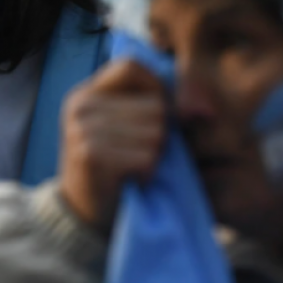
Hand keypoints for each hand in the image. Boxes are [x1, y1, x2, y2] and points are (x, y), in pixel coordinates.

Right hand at [58, 60, 166, 233]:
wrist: (83, 215)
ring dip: (154, 157)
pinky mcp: (91, 155)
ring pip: (155, 133)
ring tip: (134, 168)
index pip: (132, 66)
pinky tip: (131, 181)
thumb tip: (201, 106)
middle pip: (154, 106)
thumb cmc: (113, 168)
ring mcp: (83, 129)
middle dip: (160, 134)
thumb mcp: (120, 127)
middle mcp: (81, 105)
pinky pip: (147, 158)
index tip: (157, 115)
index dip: (155, 87)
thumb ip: (145, 104)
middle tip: (139, 154)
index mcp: (86, 93)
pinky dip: (147, 174)